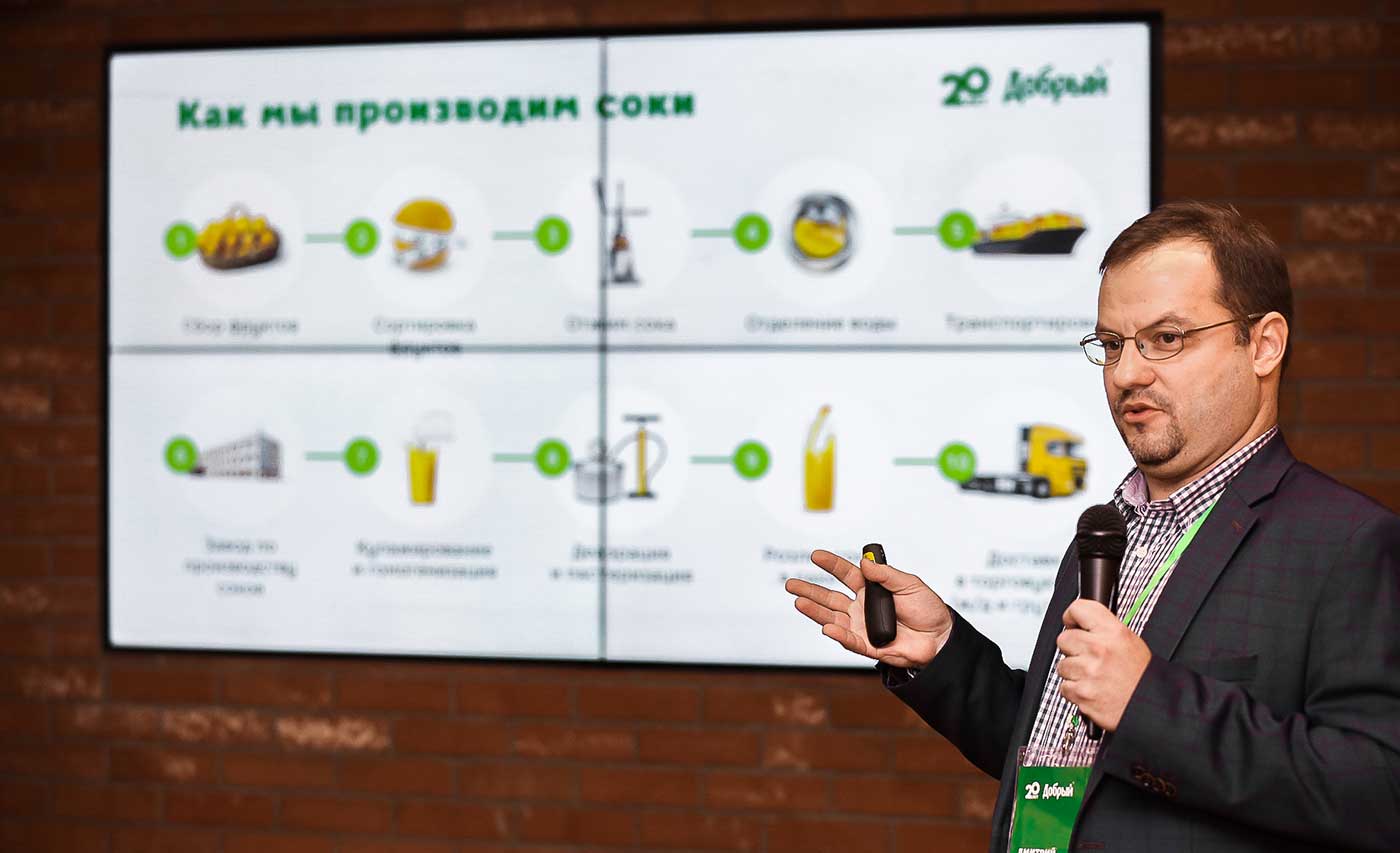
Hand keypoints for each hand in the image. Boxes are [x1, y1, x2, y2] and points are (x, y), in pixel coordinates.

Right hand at [785, 549, 953, 668]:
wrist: (940, 639)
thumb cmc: (927, 610)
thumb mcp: (910, 585)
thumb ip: (886, 574)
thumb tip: (864, 562)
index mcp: (870, 589)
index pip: (846, 574)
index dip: (831, 565)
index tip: (816, 555)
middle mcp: (861, 607)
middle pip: (830, 597)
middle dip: (810, 590)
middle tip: (791, 584)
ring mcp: (861, 627)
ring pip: (832, 618)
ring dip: (815, 611)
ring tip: (799, 602)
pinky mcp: (867, 646)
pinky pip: (849, 640)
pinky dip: (838, 634)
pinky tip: (826, 627)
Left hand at [1055, 599, 1150, 732]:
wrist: (1151, 707)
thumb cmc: (1141, 676)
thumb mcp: (1130, 642)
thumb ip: (1104, 630)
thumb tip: (1080, 623)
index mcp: (1114, 632)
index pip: (1079, 609)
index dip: (1072, 616)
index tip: (1072, 623)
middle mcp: (1100, 649)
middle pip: (1063, 639)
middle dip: (1072, 649)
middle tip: (1087, 657)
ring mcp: (1090, 671)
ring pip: (1062, 665)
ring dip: (1074, 673)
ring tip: (1093, 677)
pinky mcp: (1082, 693)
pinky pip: (1064, 687)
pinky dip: (1075, 691)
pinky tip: (1092, 690)